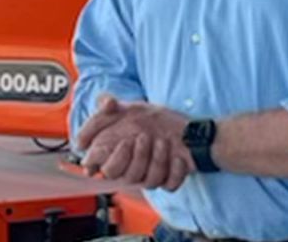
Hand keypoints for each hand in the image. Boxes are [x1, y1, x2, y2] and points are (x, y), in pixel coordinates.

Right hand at [78, 94, 193, 190]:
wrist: (182, 128)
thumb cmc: (152, 120)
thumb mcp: (129, 108)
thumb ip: (112, 104)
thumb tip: (105, 101)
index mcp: (114, 155)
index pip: (104, 169)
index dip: (110, 161)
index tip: (123, 143)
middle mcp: (130, 169)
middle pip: (126, 177)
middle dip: (137, 157)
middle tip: (144, 137)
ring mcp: (149, 176)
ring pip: (148, 181)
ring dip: (157, 161)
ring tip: (162, 141)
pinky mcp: (168, 180)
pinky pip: (169, 185)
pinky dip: (175, 171)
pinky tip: (177, 157)